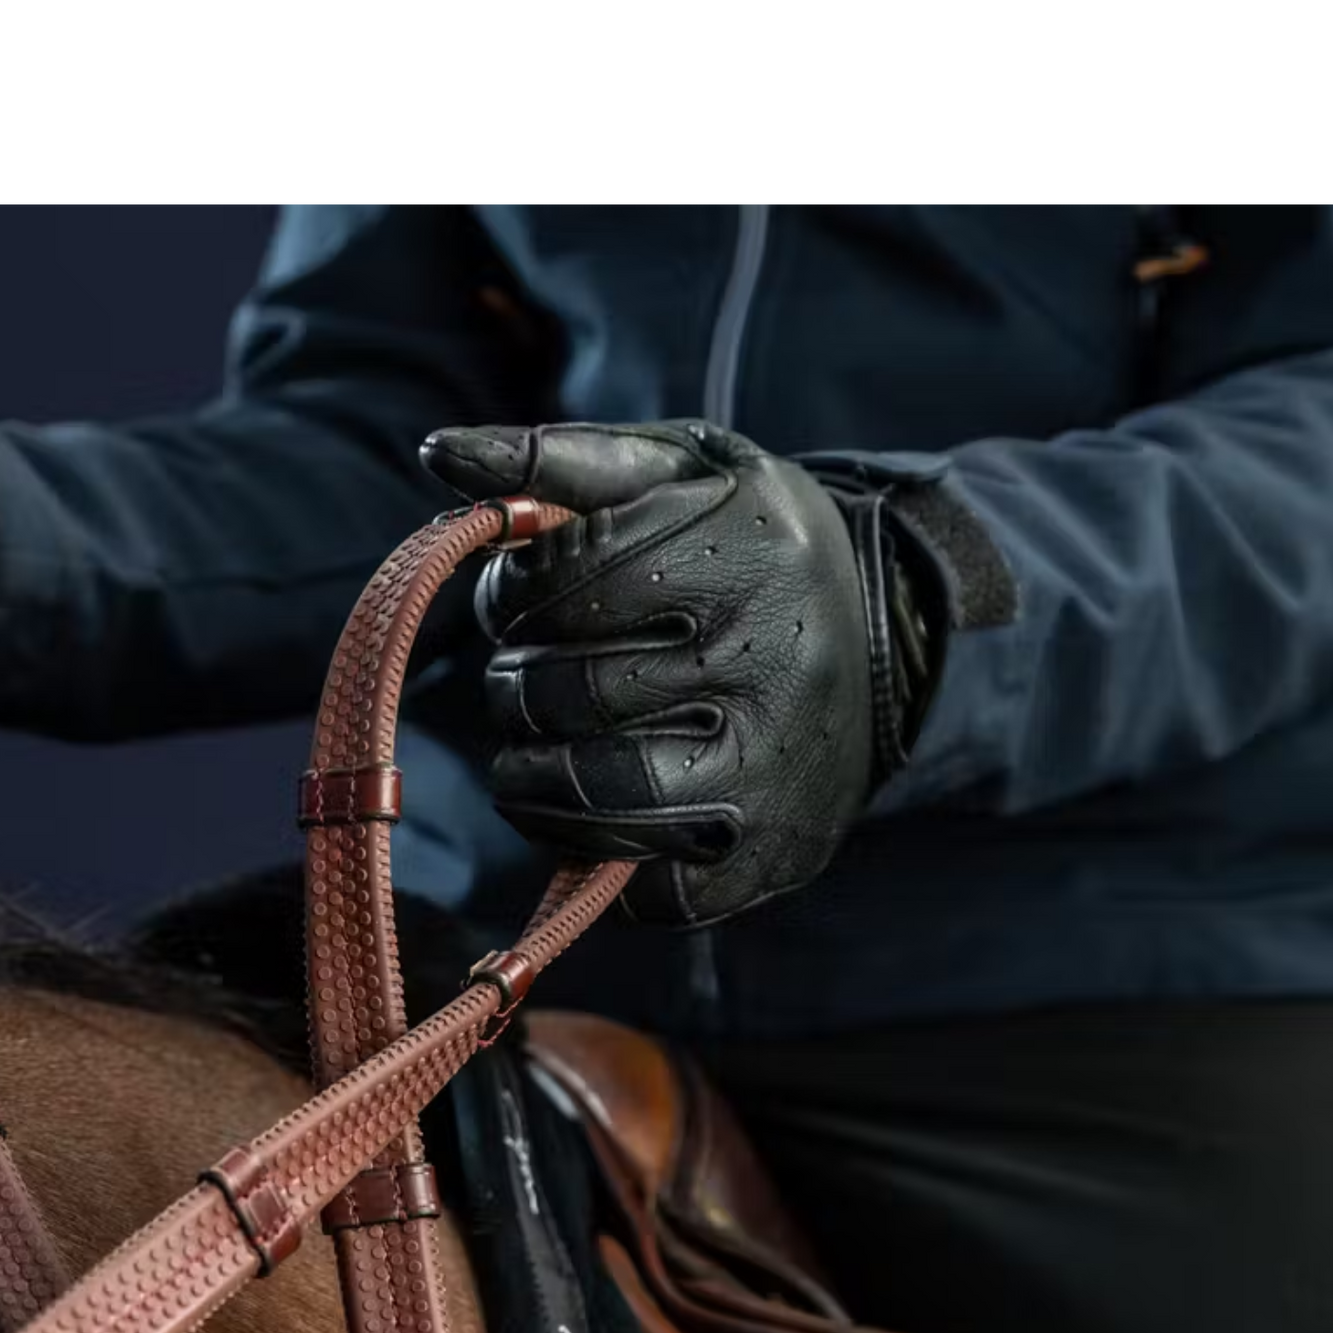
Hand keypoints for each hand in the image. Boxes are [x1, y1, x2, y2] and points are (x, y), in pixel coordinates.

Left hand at [422, 420, 937, 927]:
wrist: (892, 644)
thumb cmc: (753, 547)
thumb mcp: (684, 472)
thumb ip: (559, 460)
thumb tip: (439, 453)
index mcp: (748, 558)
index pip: (565, 586)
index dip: (512, 593)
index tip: (524, 593)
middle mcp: (768, 671)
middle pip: (563, 695)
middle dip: (515, 681)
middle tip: (532, 667)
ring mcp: (767, 779)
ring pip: (584, 797)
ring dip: (526, 773)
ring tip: (542, 738)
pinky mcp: (756, 862)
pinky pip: (628, 880)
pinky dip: (585, 846)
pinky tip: (599, 795)